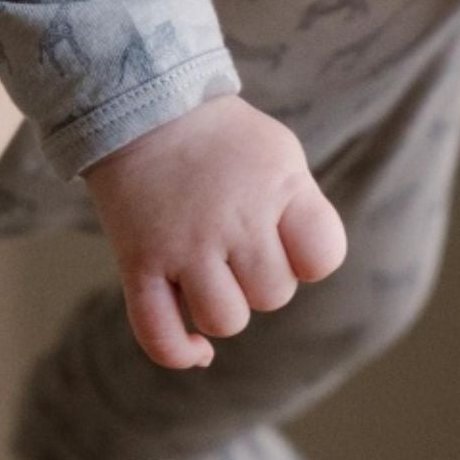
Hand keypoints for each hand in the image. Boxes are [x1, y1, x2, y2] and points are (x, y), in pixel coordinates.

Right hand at [82, 95, 347, 369]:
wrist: (140, 106)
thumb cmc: (222, 139)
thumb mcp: (280, 155)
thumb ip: (302, 211)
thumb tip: (306, 274)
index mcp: (276, 186)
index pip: (322, 257)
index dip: (309, 258)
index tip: (287, 237)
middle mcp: (232, 219)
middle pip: (273, 295)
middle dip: (262, 280)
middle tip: (239, 243)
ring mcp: (182, 245)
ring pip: (225, 321)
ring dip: (225, 309)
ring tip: (213, 275)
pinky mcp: (138, 263)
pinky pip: (159, 335)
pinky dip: (180, 352)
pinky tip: (198, 351)